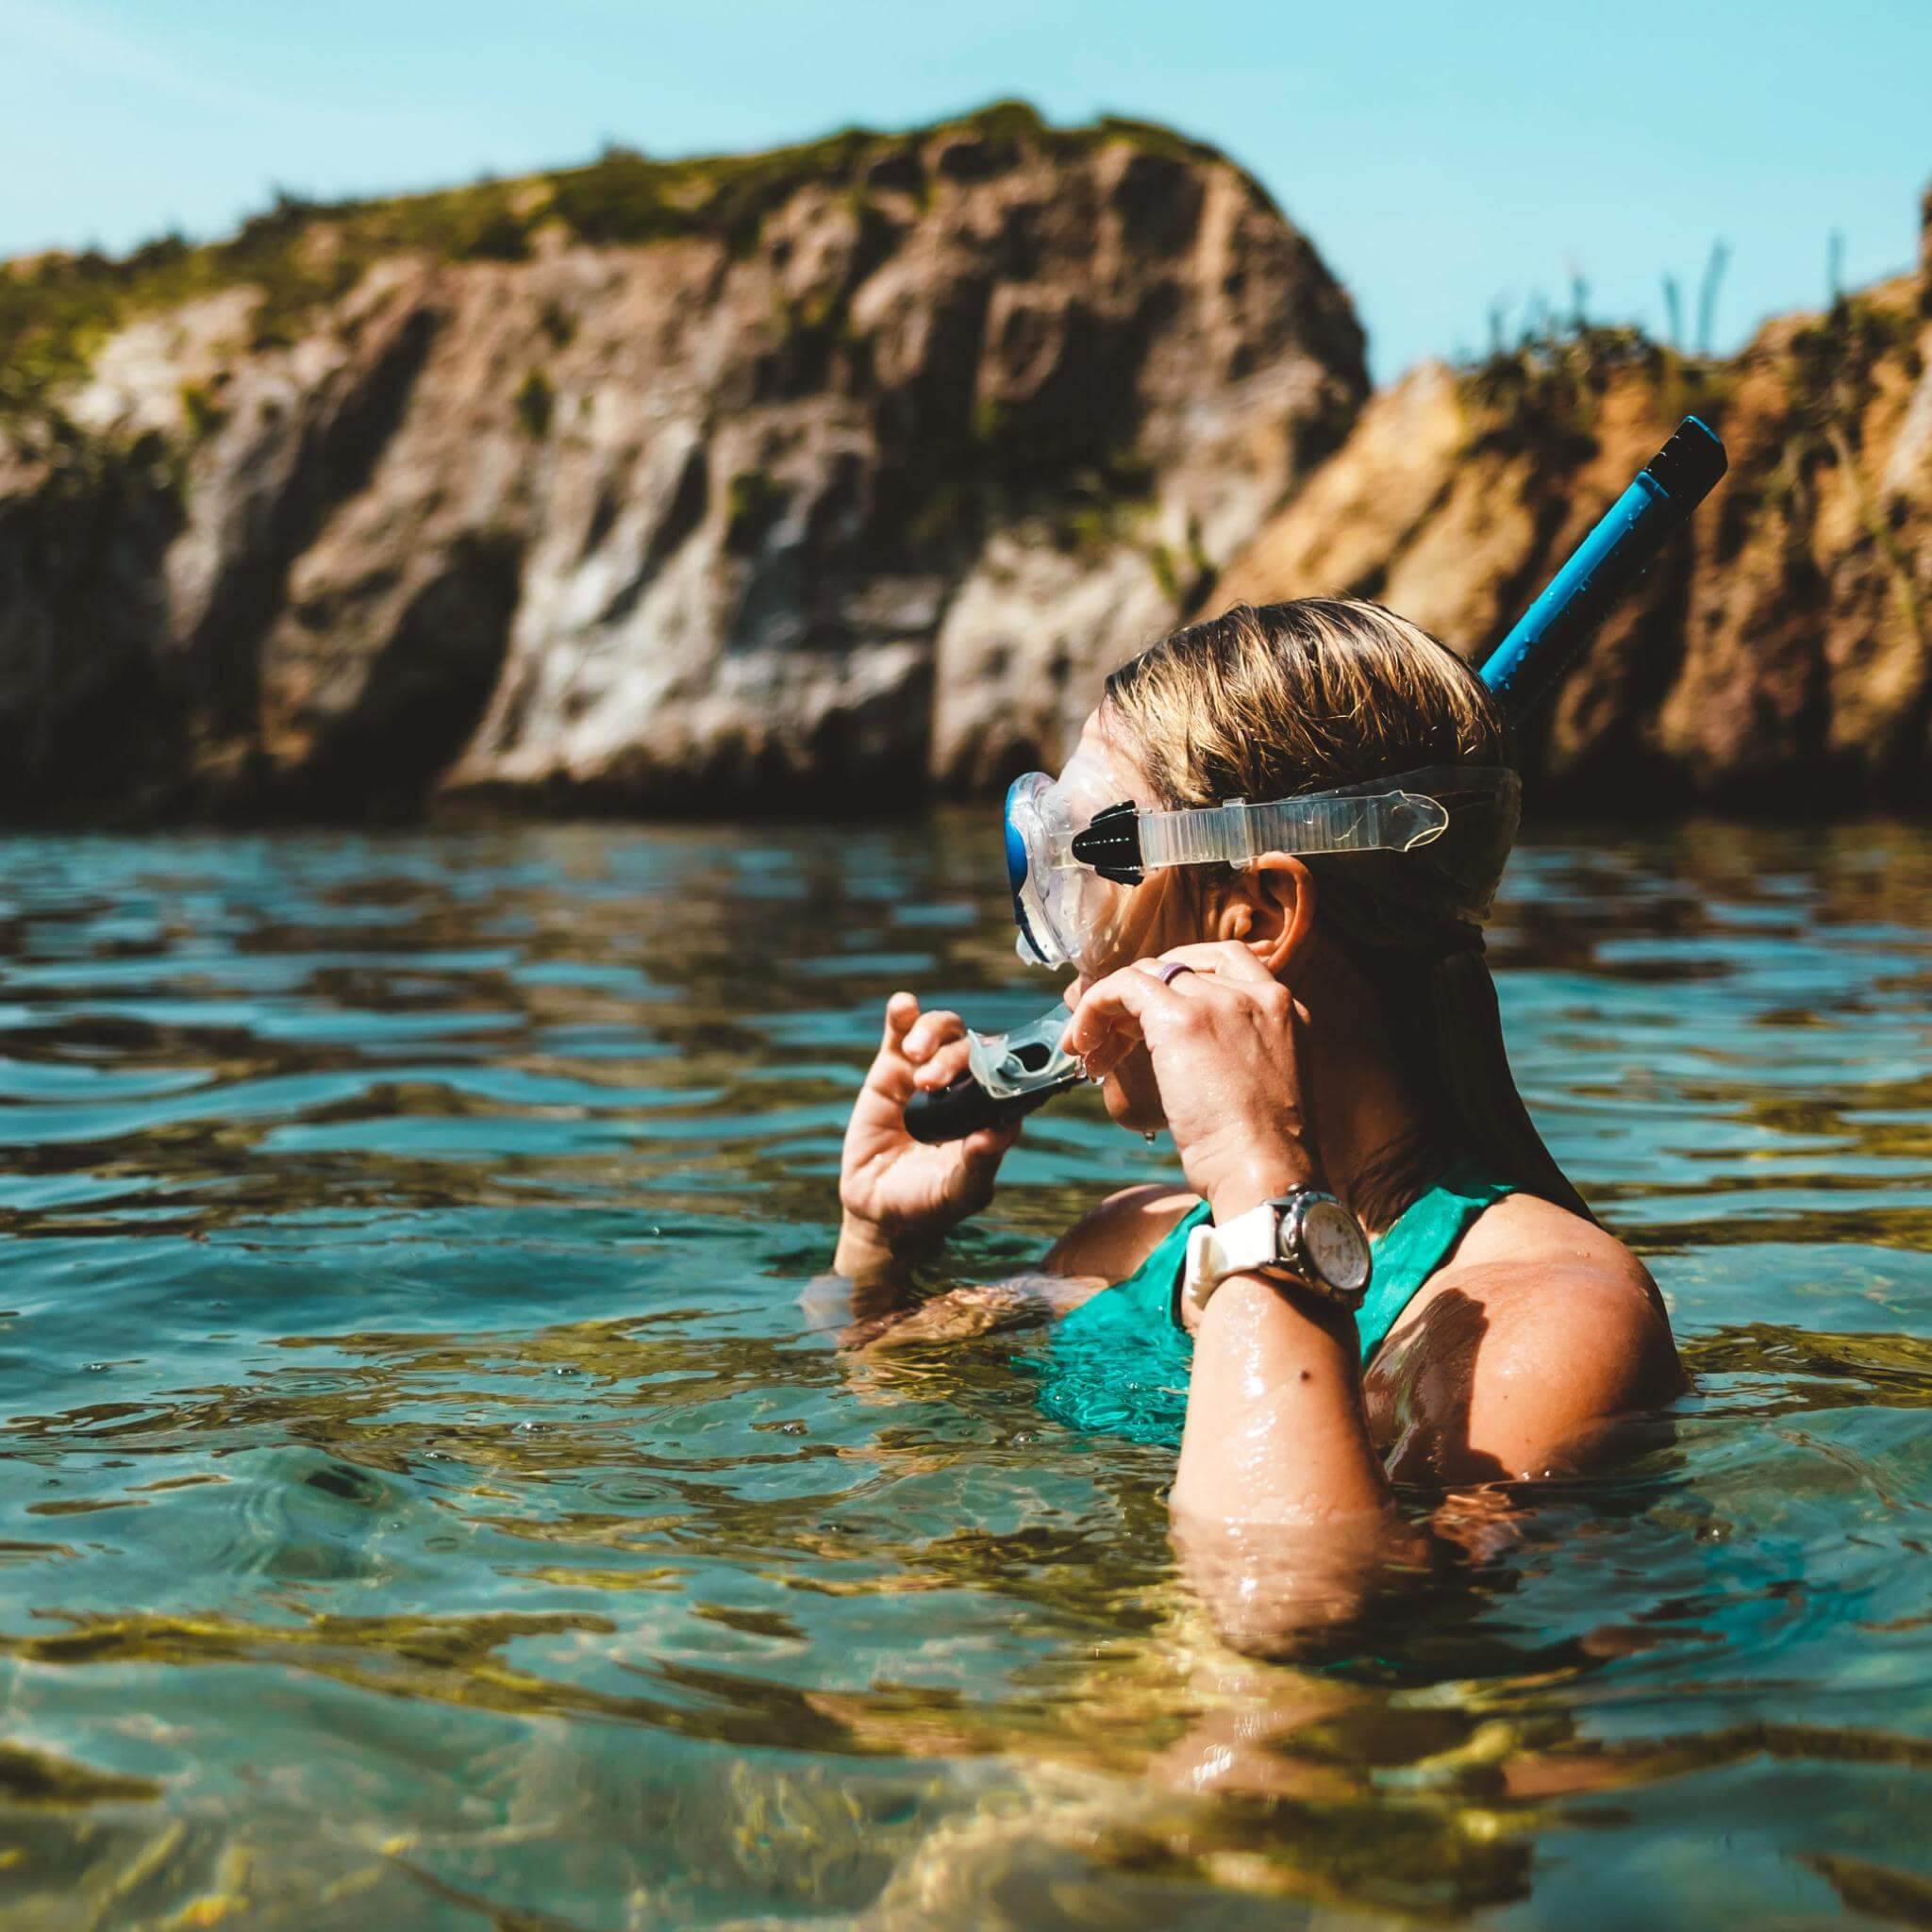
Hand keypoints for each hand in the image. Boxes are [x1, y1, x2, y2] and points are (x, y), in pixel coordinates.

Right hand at [837, 993, 1018, 1270]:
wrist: (878, 1210)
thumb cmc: (929, 1203)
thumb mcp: (959, 1191)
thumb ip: (980, 1163)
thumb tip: (1001, 1131)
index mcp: (992, 1109)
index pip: (1011, 1073)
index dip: (1011, 1060)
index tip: (1000, 1063)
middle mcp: (965, 1084)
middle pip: (973, 1047)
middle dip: (955, 1057)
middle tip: (932, 1081)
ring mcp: (928, 1072)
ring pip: (943, 1031)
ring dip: (932, 1033)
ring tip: (915, 1055)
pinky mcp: (892, 1068)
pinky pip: (901, 1031)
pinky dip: (904, 1013)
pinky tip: (904, 1006)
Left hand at [1062, 942, 1321, 1222]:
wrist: (1264, 1171)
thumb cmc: (1256, 1154)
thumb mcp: (1252, 1091)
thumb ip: (1224, 1059)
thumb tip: (1163, 1050)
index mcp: (1282, 1010)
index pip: (1227, 961)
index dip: (1180, 977)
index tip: (1150, 1011)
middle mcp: (1254, 995)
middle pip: (1179, 970)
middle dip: (1138, 1000)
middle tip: (1109, 1044)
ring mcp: (1219, 1001)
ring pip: (1148, 975)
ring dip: (1110, 1008)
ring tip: (1090, 1052)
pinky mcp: (1181, 1019)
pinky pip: (1125, 987)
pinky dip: (1096, 1006)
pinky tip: (1083, 1043)